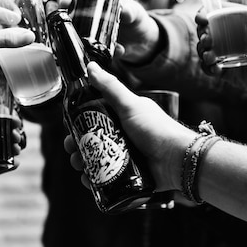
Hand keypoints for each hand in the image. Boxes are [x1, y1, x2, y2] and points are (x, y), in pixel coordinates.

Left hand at [0, 114, 24, 239]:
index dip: (3, 114)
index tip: (11, 118)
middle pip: (3, 131)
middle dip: (13, 130)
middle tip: (15, 134)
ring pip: (7, 147)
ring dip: (15, 146)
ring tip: (16, 148)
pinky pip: (6, 166)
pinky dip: (13, 164)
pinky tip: (15, 163)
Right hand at [60, 0, 160, 62]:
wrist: (138, 40)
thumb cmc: (133, 17)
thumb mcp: (134, 11)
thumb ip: (130, 10)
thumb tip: (123, 9)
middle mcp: (83, 5)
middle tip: (66, 2)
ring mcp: (82, 22)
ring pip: (65, 17)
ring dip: (62, 18)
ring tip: (70, 21)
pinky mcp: (84, 39)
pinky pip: (79, 41)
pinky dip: (85, 44)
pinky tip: (98, 45)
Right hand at [64, 62, 196, 191]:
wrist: (177, 161)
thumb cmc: (156, 129)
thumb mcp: (130, 105)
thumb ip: (110, 87)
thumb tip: (91, 66)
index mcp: (124, 117)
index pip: (95, 118)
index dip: (80, 123)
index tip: (69, 129)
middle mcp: (124, 135)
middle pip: (92, 140)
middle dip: (78, 146)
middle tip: (72, 150)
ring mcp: (126, 156)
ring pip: (96, 159)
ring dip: (83, 163)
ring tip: (79, 167)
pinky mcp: (128, 174)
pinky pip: (106, 176)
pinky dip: (94, 179)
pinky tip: (87, 180)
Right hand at [196, 1, 246, 115]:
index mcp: (237, 23)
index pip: (216, 13)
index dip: (204, 13)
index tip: (202, 18)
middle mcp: (227, 37)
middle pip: (205, 30)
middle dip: (202, 34)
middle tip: (207, 40)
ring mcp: (223, 53)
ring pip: (204, 49)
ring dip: (202, 51)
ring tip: (210, 56)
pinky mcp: (222, 70)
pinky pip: (208, 67)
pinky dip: (208, 67)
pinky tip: (216, 69)